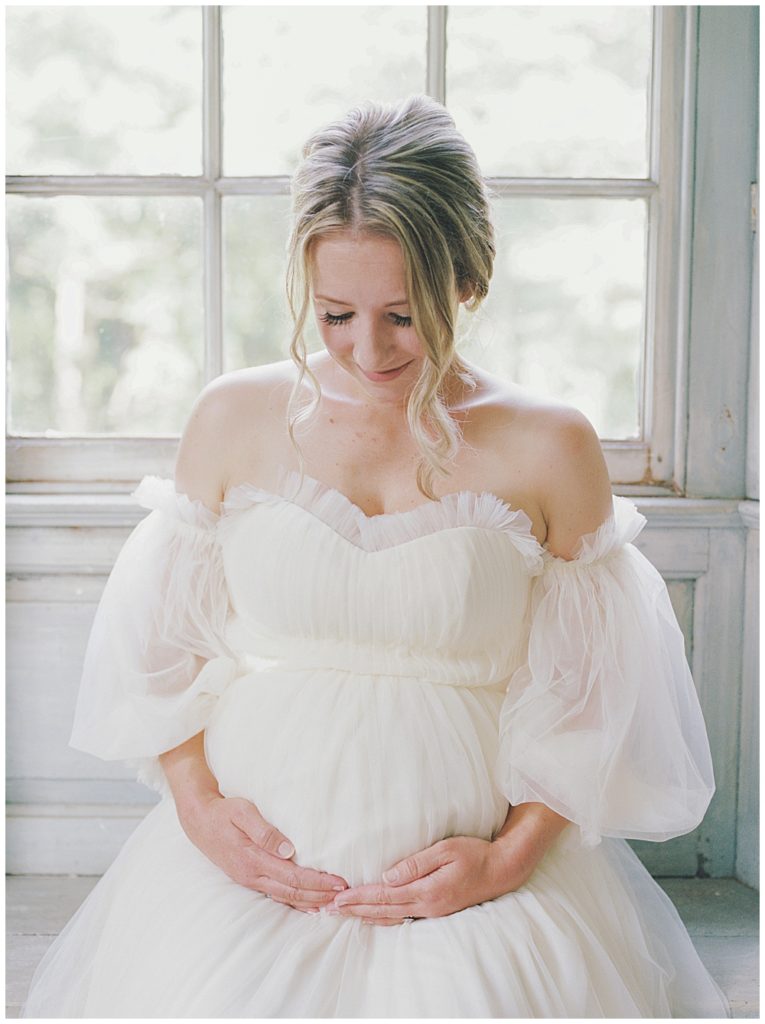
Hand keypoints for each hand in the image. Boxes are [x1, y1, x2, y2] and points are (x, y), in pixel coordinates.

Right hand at [178, 793, 348, 912]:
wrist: (198, 821)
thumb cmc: (223, 812)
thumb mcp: (242, 812)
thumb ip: (264, 831)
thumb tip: (288, 849)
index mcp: (253, 860)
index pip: (292, 877)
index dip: (317, 882)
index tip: (338, 882)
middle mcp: (252, 875)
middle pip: (292, 893)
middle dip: (319, 896)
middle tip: (343, 896)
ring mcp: (249, 880)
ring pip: (284, 898)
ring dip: (309, 902)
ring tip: (331, 904)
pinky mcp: (249, 878)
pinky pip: (275, 895)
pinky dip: (294, 902)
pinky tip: (307, 906)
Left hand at [329, 835, 522, 925]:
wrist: (501, 871)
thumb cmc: (474, 854)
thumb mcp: (446, 850)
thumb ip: (416, 864)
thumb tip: (387, 877)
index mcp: (427, 891)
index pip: (385, 896)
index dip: (360, 898)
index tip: (338, 898)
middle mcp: (427, 906)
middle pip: (384, 911)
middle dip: (356, 910)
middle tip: (330, 910)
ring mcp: (432, 912)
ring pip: (391, 917)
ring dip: (366, 916)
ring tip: (345, 914)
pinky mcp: (436, 911)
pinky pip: (402, 917)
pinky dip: (383, 917)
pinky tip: (374, 916)